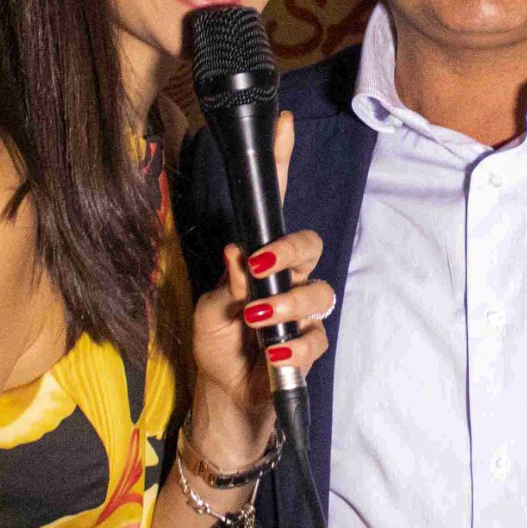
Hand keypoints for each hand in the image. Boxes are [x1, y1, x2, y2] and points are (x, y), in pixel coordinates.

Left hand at [190, 112, 333, 461]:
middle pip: (310, 245)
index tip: (284, 125)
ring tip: (256, 323)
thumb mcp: (208, 312)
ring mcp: (300, 312)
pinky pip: (314, 338)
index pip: (272, 207)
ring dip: (288, 304)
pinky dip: (292, 346)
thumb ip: (227, 285)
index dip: (281, 164)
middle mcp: (286, 279)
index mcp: (258, 260)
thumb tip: (240, 252)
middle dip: (291, 252)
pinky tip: (271, 355)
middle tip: (263, 268)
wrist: (225, 401)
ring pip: (318, 292)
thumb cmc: (215, 347)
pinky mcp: (308, 347)